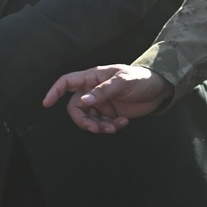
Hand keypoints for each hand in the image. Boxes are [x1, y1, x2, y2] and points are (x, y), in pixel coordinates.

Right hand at [41, 64, 172, 133]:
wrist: (160, 89)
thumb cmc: (140, 78)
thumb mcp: (122, 81)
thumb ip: (103, 91)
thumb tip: (84, 100)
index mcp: (92, 78)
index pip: (67, 82)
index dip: (54, 91)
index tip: (46, 104)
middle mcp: (93, 90)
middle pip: (75, 107)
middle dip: (84, 121)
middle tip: (97, 128)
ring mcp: (101, 102)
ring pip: (88, 118)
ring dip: (98, 126)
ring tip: (114, 127)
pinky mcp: (110, 113)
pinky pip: (102, 124)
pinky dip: (111, 126)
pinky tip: (123, 122)